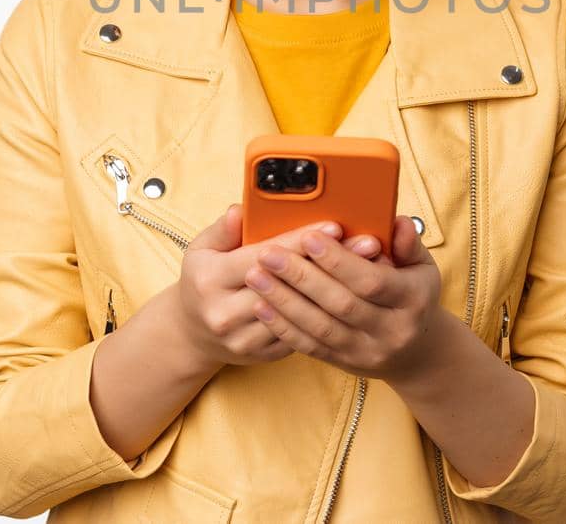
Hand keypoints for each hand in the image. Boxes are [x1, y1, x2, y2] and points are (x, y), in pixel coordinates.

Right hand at [172, 203, 378, 371]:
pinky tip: (355, 297)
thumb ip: (223, 229)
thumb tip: (240, 210)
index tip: (333, 227)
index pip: (262, 255)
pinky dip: (329, 314)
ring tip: (372, 270)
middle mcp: (225, 313)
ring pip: (300, 314)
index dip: (300, 241)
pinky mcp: (262, 356)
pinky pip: (301, 334)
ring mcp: (244, 339)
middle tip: (368, 245)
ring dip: (337, 290)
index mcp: (210, 279)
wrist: (193, 334)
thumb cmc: (204, 281)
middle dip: (330, 263)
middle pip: (287, 285)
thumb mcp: (202, 250)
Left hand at [244, 215, 444, 382]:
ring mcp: (366, 351)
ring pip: (320, 328)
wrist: (416, 352)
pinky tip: (261, 306)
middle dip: (301, 277)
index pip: (371, 281)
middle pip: (340, 304)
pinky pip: (310, 346)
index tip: (308, 237)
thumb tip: (396, 222)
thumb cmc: (414, 296)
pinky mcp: (344, 364)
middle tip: (268, 253)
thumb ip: (408, 242)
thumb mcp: (421, 267)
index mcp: (412, 300)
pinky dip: (283, 326)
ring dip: (284, 301)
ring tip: (257, 276)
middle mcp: (391, 331)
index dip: (338, 260)